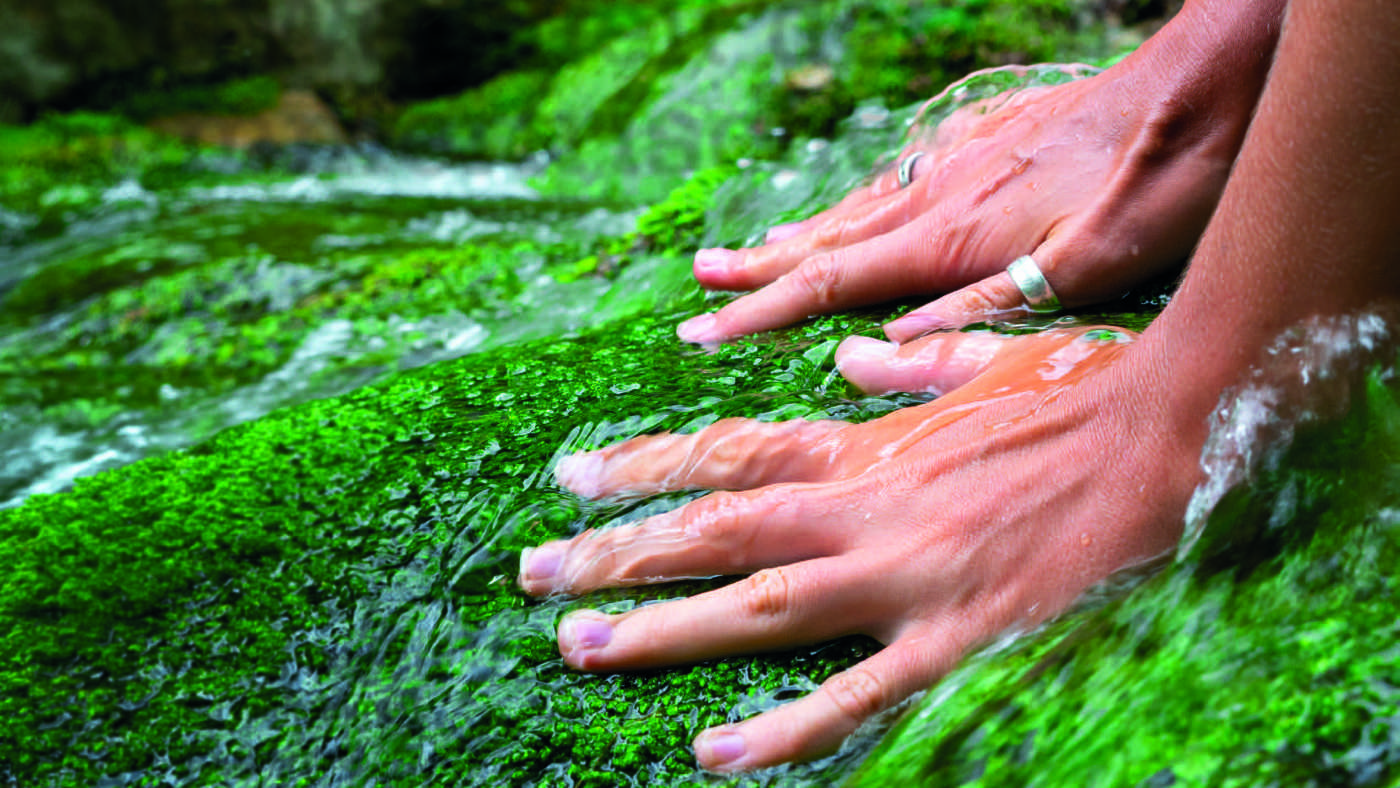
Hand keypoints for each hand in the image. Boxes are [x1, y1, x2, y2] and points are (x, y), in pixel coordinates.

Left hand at [518, 326, 1197, 770]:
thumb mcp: (982, 365)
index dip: (639, 465)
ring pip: (755, 607)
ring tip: (575, 646)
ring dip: (660, 629)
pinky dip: (785, 731)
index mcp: (864, 446)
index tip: (566, 475)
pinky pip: (855, 695)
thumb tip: (850, 355)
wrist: (1169, 435)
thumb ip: (906, 365)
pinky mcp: (954, 642)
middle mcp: (862, 511)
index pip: (725, 453)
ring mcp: (902, 579)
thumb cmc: (1078, 396)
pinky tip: (718, 759)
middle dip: (613, 553)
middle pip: (711, 530)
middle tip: (531, 576)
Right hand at [676, 59, 1248, 344]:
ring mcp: (960, 164)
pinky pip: (896, 184)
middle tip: (696, 292)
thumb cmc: (1159, 181)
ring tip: (744, 254)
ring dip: (794, 239)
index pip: (831, 284)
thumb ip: (985, 307)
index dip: (761, 312)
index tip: (700, 334)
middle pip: (826, 243)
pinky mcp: (988, 144)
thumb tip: (886, 343)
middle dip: (756, 274)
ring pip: (856, 211)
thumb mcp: (1089, 268)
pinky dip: (852, 207)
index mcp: (952, 238)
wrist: (1207, 82)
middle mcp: (941, 196)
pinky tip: (850, 210)